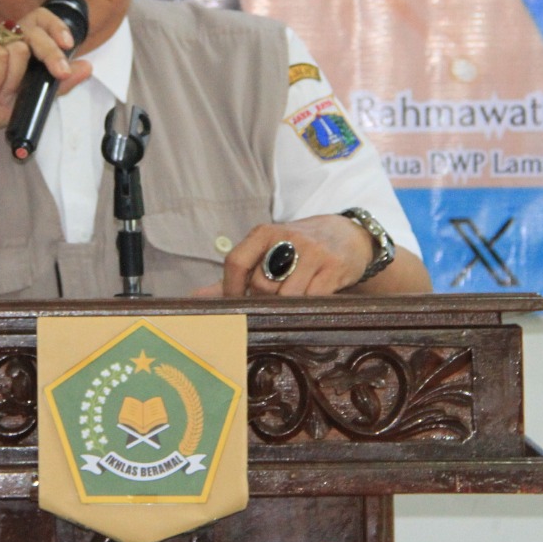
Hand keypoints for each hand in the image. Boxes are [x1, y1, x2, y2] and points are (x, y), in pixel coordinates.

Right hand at [0, 6, 92, 140]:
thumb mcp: (28, 98)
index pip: (39, 19)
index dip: (56, 26)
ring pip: (18, 48)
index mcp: (13, 41)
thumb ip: (56, 83)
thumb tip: (85, 67)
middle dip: (51, 52)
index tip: (69, 45)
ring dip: (14, 79)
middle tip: (59, 72)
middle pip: (34, 28)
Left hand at [203, 215, 375, 297]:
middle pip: (262, 285)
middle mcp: (287, 237)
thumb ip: (234, 276)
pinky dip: (308, 308)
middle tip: (273, 305)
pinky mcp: (334, 268)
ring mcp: (312, 252)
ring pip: (288, 296)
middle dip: (265, 302)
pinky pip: (313, 299)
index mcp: (264, 232)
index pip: (236, 261)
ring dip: (288, 308)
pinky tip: (312, 304)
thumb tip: (193, 298)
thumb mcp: (267, 252)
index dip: (232, 290)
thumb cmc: (298, 249)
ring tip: (294, 304)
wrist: (349, 237)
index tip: (238, 305)